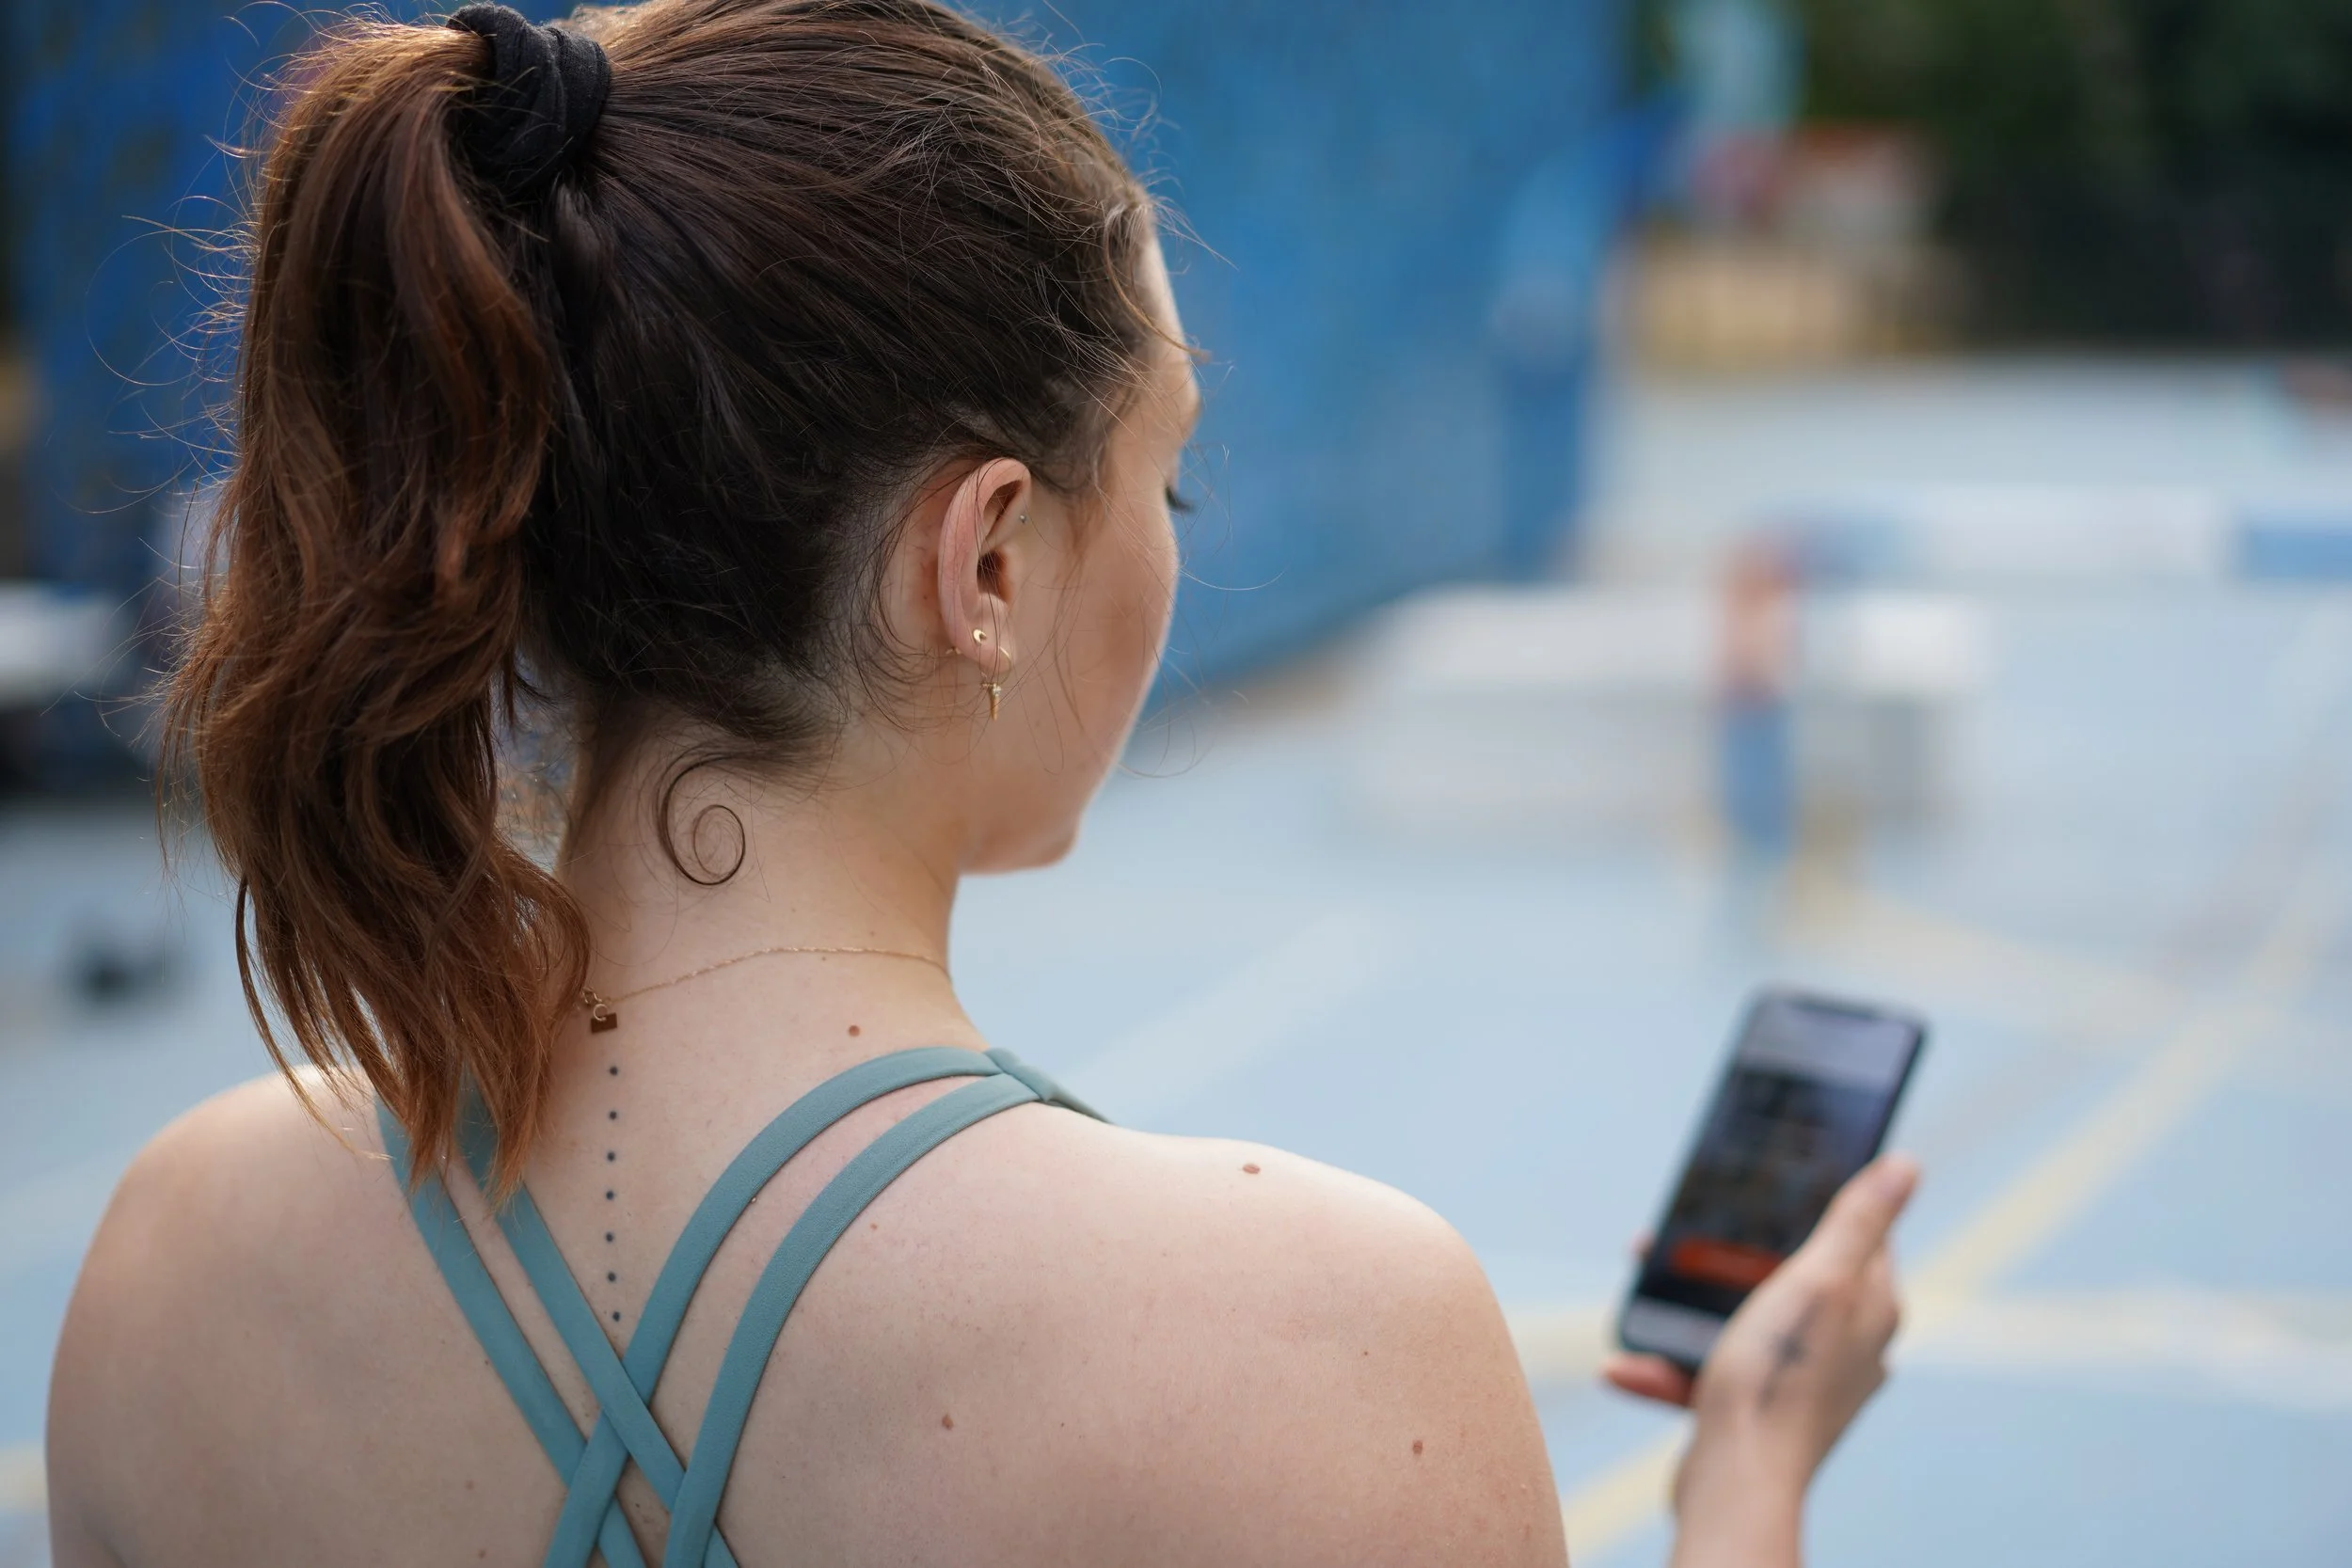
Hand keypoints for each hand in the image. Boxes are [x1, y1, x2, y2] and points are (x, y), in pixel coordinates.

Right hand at [1601, 1154, 1919, 1559]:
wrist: (1736, 1483)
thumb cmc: (1781, 1381)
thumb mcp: (1818, 1280)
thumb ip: (1857, 1221)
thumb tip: (1906, 1165)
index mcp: (1870, 1310)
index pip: (1860, 1236)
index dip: (1817, 1201)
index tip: (1771, 1179)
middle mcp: (1844, 1347)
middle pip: (1788, 1274)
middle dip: (1729, 1253)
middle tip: (1686, 1233)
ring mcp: (1800, 1381)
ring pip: (1740, 1322)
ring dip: (1686, 1307)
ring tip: (1644, 1288)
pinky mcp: (1757, 1412)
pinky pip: (1707, 1374)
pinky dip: (1667, 1366)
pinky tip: (1625, 1362)